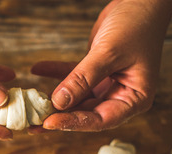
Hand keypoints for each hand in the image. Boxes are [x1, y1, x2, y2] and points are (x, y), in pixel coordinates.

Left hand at [32, 0, 171, 130]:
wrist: (142, 1)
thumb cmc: (136, 25)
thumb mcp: (108, 53)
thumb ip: (83, 79)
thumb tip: (59, 103)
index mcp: (135, 99)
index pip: (101, 119)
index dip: (74, 123)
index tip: (49, 123)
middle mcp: (121, 96)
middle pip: (86, 113)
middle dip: (60, 116)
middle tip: (33, 122)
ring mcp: (108, 84)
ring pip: (77, 99)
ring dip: (55, 100)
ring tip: (29, 104)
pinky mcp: (96, 72)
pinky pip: (72, 78)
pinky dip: (55, 73)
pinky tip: (37, 69)